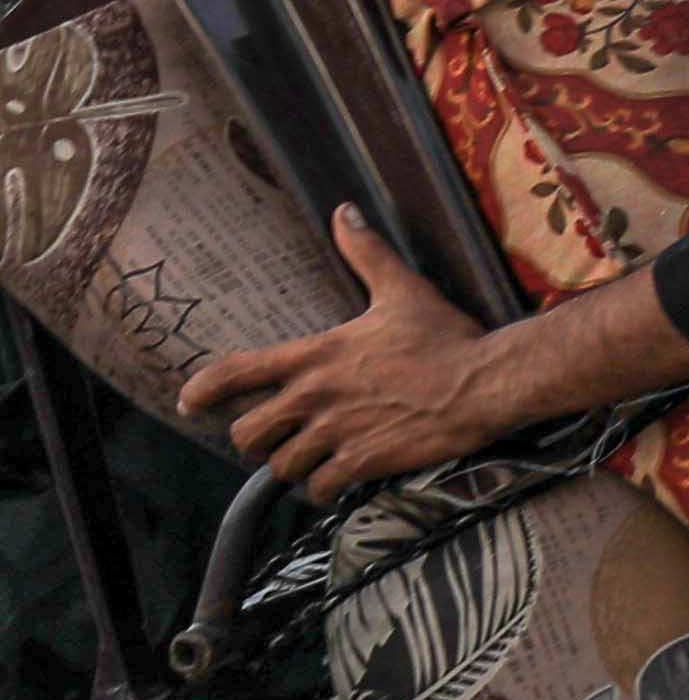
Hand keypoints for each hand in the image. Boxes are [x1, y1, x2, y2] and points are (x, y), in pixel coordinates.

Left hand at [184, 215, 507, 496]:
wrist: (487, 382)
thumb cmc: (447, 337)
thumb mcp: (403, 289)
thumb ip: (366, 253)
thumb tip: (344, 211)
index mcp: (316, 355)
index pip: (236, 373)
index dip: (203, 391)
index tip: (189, 403)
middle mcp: (315, 396)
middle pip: (247, 433)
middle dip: (257, 440)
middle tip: (275, 439)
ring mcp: (337, 431)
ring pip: (282, 466)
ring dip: (293, 467)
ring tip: (310, 462)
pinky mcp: (362, 461)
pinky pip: (320, 487)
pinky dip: (324, 488)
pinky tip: (337, 482)